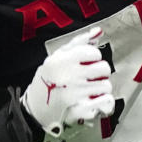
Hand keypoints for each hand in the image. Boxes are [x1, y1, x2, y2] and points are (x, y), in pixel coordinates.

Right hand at [22, 27, 114, 141]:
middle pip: (104, 68)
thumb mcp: (58, 56)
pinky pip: (106, 102)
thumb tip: (98, 31)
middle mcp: (70, 76)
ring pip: (106, 86)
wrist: (36, 107)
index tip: (85, 63)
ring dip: (100, 88)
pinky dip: (103, 102)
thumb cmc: (49, 79)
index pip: (94, 52)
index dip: (92, 57)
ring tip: (88, 90)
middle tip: (88, 77)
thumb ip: (79, 42)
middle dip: (99, 73)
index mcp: (63, 60)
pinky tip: (93, 100)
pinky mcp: (80, 110)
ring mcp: (76, 94)